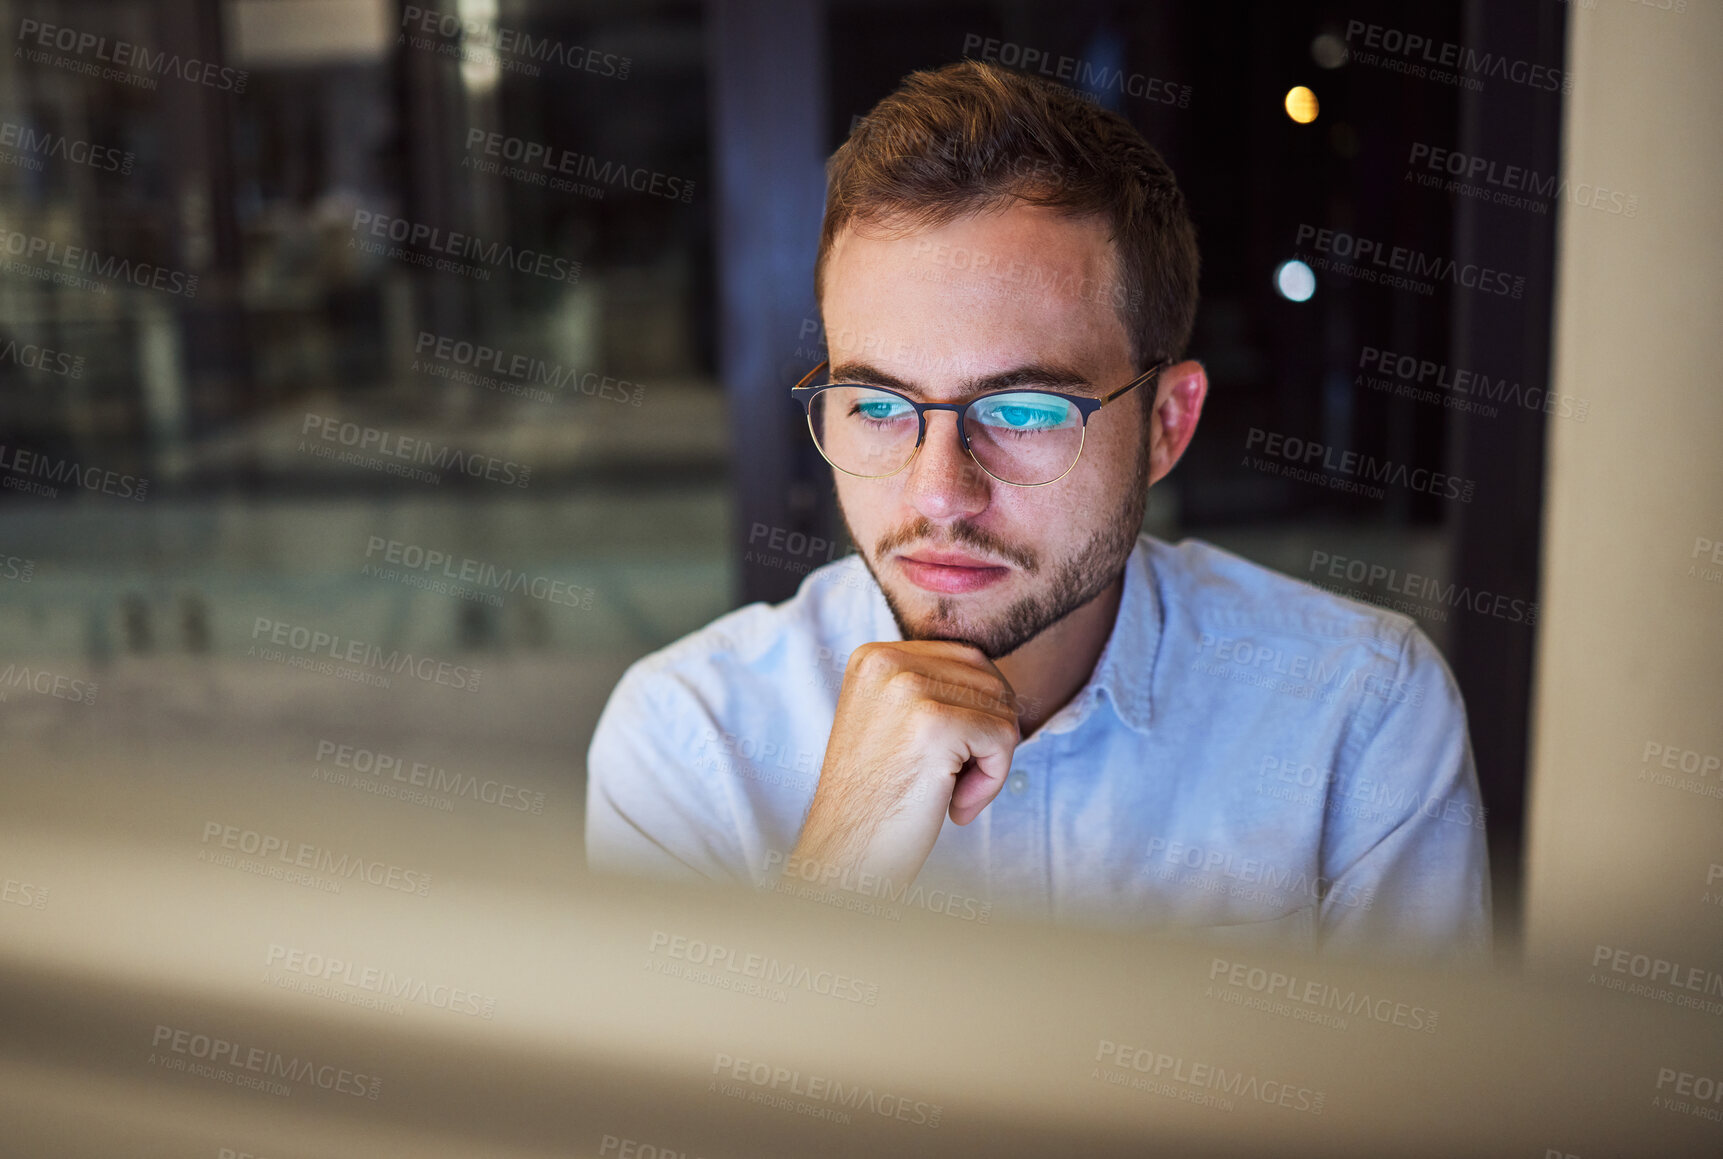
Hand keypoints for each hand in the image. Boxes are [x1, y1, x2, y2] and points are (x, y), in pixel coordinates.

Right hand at [786, 640, 1021, 890]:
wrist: (843, 857)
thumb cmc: (876, 802)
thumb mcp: (892, 723)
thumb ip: (932, 690)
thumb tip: (999, 681)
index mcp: (874, 656)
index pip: (968, 661)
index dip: (975, 716)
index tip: (941, 761)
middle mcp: (887, 661)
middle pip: (991, 681)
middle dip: (985, 737)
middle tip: (947, 783)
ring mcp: (908, 688)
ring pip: (1002, 710)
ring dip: (989, 761)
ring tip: (946, 793)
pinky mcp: (935, 723)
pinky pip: (1004, 738)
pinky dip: (992, 780)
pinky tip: (954, 806)